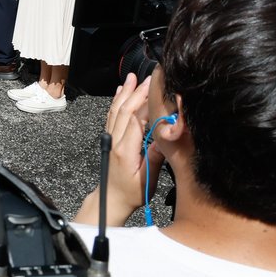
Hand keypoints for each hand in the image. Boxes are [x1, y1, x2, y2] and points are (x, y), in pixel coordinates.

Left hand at [99, 75, 161, 222]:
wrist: (111, 199)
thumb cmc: (132, 192)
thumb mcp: (148, 179)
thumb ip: (155, 157)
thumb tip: (165, 137)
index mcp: (125, 150)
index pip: (135, 120)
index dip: (146, 104)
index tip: (158, 91)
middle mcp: (115, 141)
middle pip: (124, 111)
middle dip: (136, 93)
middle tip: (149, 79)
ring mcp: (110, 138)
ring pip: (116, 110)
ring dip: (125, 93)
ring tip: (132, 78)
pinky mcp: (110, 138)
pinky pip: (112, 116)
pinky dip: (116, 101)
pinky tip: (120, 91)